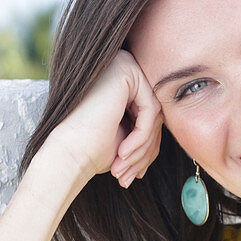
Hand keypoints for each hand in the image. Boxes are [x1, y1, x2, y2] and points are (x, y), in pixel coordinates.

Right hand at [51, 51, 162, 185]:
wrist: (66, 154)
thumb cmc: (90, 150)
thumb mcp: (127, 137)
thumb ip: (149, 127)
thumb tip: (175, 124)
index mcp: (119, 80)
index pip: (149, 115)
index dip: (146, 147)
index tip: (137, 174)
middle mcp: (121, 67)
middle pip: (154, 113)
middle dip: (146, 150)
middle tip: (130, 177)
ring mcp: (123, 64)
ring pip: (155, 113)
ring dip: (144, 147)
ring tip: (125, 169)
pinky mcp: (126, 70)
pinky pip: (151, 109)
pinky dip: (142, 136)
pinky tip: (123, 153)